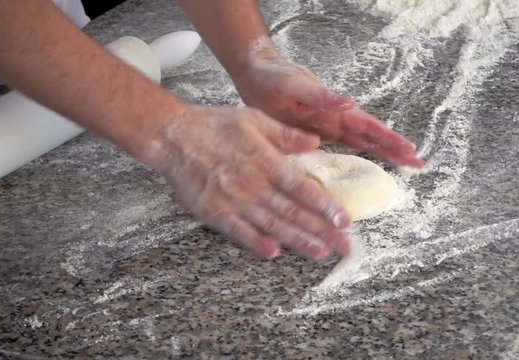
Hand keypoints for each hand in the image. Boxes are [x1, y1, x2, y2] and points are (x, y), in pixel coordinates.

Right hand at [148, 105, 351, 259]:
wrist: (173, 136)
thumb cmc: (214, 125)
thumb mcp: (254, 119)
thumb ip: (286, 134)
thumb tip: (316, 142)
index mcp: (266, 161)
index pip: (303, 188)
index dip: (326, 206)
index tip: (345, 221)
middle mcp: (254, 184)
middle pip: (293, 212)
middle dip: (321, 231)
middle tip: (342, 246)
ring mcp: (233, 200)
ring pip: (272, 225)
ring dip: (297, 241)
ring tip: (320, 253)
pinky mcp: (214, 212)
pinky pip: (238, 231)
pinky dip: (256, 243)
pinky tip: (273, 253)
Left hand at [231, 49, 423, 167]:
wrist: (255, 72)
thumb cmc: (274, 76)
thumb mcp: (293, 85)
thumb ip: (320, 95)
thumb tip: (350, 103)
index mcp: (333, 109)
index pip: (368, 127)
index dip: (388, 139)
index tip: (409, 150)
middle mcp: (335, 117)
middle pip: (371, 136)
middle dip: (394, 148)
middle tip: (416, 163)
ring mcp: (327, 124)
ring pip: (362, 140)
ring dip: (383, 151)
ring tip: (404, 162)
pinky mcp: (315, 130)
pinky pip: (344, 143)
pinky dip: (361, 151)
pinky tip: (369, 159)